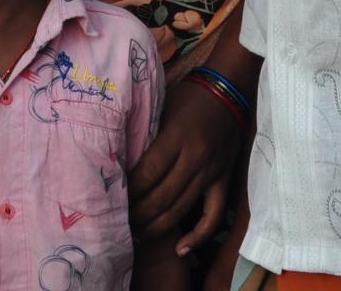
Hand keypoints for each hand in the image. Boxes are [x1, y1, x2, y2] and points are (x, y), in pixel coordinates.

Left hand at [130, 78, 245, 256]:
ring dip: (157, 227)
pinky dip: (198, 236)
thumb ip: (146, 138)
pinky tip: (180, 249)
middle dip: (138, 215)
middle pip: (162, 197)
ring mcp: (212, 172)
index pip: (148, 173)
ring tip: (137, 237)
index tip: (111, 202)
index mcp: (177, 136)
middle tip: (119, 225)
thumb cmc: (188, 97)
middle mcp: (196, 158)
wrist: (229, 90)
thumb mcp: (162, 109)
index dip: (129, 192)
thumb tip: (120, 166)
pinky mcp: (224, 181)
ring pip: (181, 209)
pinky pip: (213, 216)